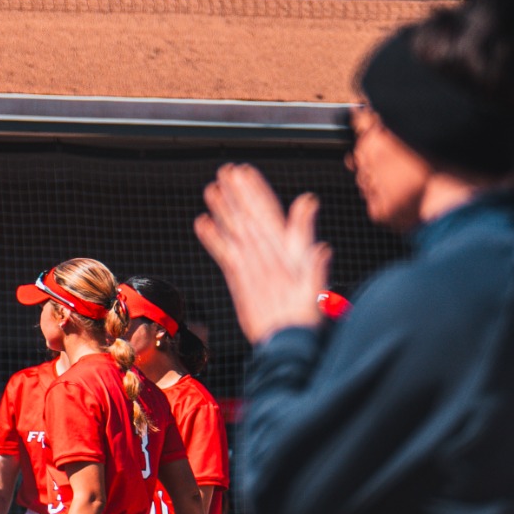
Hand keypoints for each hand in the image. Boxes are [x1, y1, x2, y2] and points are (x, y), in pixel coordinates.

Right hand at [194, 164, 331, 344]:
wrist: (286, 341)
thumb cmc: (303, 315)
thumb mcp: (310, 280)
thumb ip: (309, 247)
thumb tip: (311, 210)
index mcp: (285, 247)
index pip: (267, 211)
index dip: (256, 190)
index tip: (244, 172)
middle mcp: (266, 251)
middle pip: (248, 215)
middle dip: (236, 193)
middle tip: (225, 171)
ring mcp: (251, 263)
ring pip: (234, 229)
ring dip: (223, 210)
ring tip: (210, 190)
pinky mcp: (238, 277)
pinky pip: (223, 251)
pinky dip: (212, 237)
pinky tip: (202, 223)